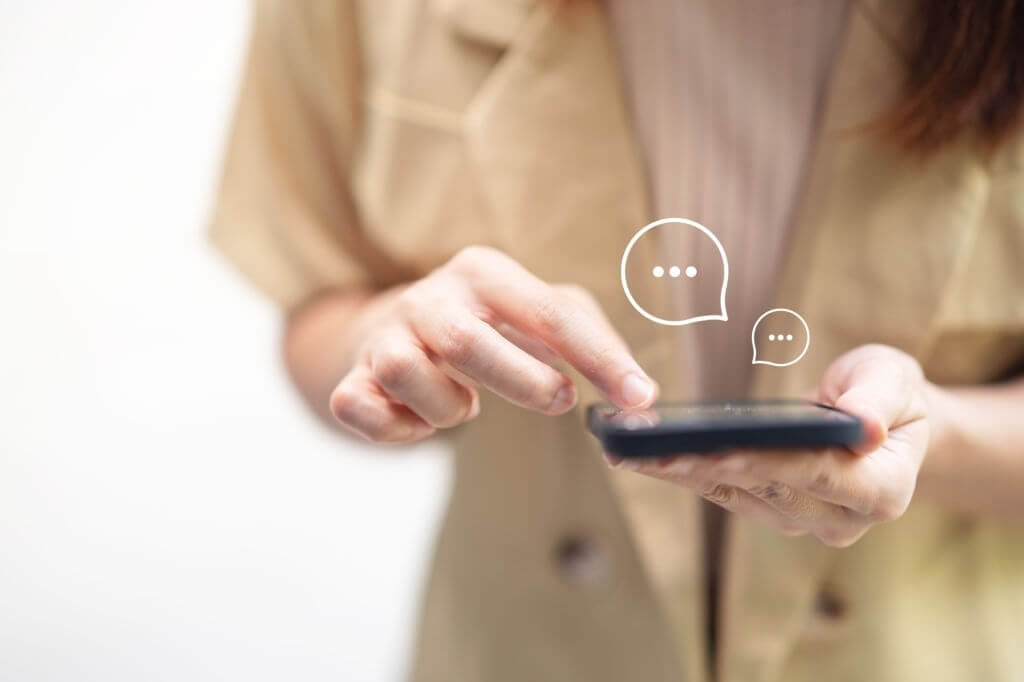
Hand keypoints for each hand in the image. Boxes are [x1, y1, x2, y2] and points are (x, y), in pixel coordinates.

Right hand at [329, 246, 657, 441]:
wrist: (394, 325)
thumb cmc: (485, 322)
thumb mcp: (538, 312)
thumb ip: (591, 338)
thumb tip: (637, 393)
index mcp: (483, 273)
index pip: (549, 313)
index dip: (600, 359)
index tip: (639, 398)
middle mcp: (429, 298)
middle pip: (469, 344)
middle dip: (522, 383)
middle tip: (556, 399)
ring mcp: (384, 337)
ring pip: (410, 376)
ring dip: (448, 407)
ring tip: (464, 403)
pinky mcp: (351, 378)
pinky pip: (360, 410)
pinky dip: (398, 429)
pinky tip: (417, 419)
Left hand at [610, 344, 931, 546]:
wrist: (883, 424)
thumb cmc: (890, 395)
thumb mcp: (895, 380)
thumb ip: (880, 398)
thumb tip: (865, 426)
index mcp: (880, 491)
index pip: (815, 473)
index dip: (765, 459)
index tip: (717, 447)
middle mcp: (837, 519)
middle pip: (762, 487)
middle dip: (701, 465)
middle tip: (648, 447)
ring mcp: (799, 521)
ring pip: (730, 494)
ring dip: (676, 471)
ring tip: (626, 448)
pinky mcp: (766, 509)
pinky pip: (718, 491)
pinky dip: (677, 471)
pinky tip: (635, 455)